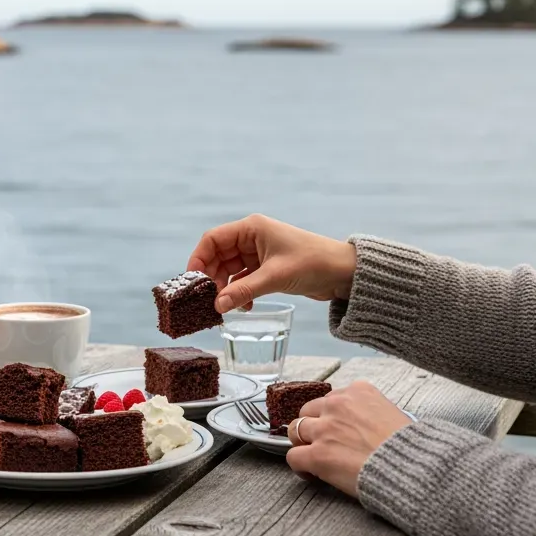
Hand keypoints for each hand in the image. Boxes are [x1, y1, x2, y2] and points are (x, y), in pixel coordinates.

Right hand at [187, 213, 356, 312]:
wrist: (343, 272)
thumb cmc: (313, 263)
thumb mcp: (275, 277)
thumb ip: (244, 291)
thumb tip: (217, 305)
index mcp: (252, 228)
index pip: (213, 239)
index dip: (199, 259)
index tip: (192, 282)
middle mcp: (252, 238)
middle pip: (218, 256)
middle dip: (212, 278)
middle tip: (208, 300)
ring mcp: (259, 254)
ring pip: (230, 270)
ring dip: (226, 288)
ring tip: (224, 307)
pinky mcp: (266, 268)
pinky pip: (243, 280)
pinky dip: (239, 292)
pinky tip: (243, 306)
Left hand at [284, 381, 412, 495]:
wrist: (412, 468)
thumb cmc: (410, 447)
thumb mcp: (395, 414)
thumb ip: (373, 412)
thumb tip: (366, 426)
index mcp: (359, 391)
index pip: (333, 399)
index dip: (332, 416)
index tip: (338, 429)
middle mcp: (338, 405)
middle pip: (309, 410)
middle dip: (314, 426)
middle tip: (323, 443)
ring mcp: (325, 429)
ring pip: (295, 429)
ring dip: (302, 443)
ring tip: (312, 457)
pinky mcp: (318, 454)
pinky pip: (294, 456)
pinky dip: (299, 466)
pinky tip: (310, 473)